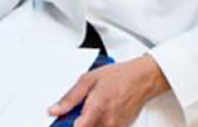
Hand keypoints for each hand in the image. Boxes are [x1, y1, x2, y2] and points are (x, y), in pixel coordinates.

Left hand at [48, 55, 170, 126]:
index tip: (61, 122)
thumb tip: (54, 110)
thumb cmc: (119, 76)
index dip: (66, 126)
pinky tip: (100, 113)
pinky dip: (99, 123)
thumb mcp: (88, 79)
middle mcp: (107, 121)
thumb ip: (70, 98)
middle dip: (77, 123)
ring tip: (91, 110)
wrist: (142, 79)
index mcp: (97, 108)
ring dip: (88, 123)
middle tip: (77, 113)